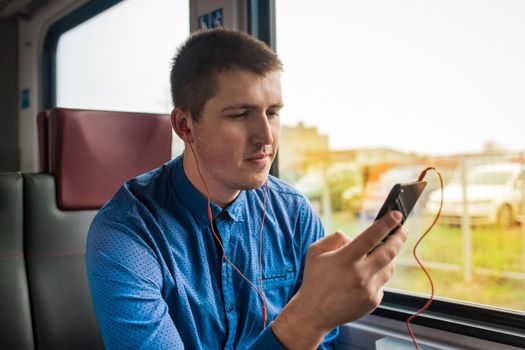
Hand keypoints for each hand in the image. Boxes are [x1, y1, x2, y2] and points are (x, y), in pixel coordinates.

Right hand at [271, 211, 406, 348]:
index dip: (386, 224)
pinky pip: (382, 283)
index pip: (371, 237)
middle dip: (399, 237)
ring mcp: (368, 289)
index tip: (397, 215)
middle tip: (403, 229)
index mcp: (345, 259)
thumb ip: (335, 238)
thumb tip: (353, 238)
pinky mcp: (373, 301)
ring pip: (389, 267)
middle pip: (388, 251)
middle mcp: (359, 274)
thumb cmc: (314, 279)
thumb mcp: (315, 251)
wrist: (314, 312)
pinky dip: (377, 276)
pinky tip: (365, 276)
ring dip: (389, 257)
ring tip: (385, 250)